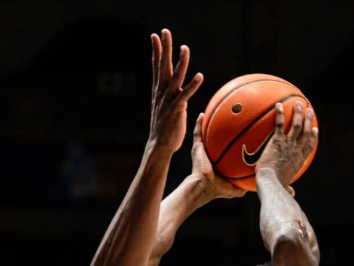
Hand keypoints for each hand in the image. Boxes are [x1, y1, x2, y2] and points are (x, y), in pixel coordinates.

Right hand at [149, 29, 203, 150]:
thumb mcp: (169, 108)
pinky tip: (199, 76)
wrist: (159, 146)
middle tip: (164, 31)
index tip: (154, 35)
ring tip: (185, 47)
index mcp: (159, 91)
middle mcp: (162, 93)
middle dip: (164, 48)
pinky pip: (185, 95)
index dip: (156, 50)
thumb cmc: (166, 128)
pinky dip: (192, 85)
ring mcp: (168, 100)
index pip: (157, 66)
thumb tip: (183, 91)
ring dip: (181, 62)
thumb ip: (175, 97)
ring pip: (175, 77)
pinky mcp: (176, 109)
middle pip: (162, 65)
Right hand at [187, 113, 244, 199]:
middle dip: (225, 127)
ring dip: (210, 121)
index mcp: (220, 162)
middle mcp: (212, 154)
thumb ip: (245, 185)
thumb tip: (256, 184)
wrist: (203, 188)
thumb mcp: (235, 188)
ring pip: (207, 132)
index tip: (245, 132)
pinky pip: (197, 133)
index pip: (228, 149)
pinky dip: (198, 123)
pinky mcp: (196, 148)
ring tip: (216, 109)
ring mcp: (203, 150)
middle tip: (234, 116)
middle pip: (219, 137)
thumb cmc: (218, 189)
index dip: (236, 141)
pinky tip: (202, 114)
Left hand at [255, 100, 316, 186]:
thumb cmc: (276, 186)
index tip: (314, 130)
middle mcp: (296, 150)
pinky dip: (280, 114)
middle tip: (310, 111)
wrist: (270, 181)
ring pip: (296, 125)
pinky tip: (278, 105)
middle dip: (308, 120)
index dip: (313, 137)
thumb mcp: (285, 187)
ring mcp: (288, 144)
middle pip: (305, 131)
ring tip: (299, 104)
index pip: (309, 146)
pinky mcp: (277, 141)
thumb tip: (292, 194)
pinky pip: (279, 125)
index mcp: (299, 160)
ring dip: (298, 113)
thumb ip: (289, 188)